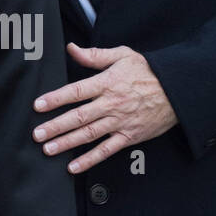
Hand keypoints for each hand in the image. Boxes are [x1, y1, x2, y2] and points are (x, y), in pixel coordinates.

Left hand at [32, 43, 176, 173]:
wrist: (177, 91)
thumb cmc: (149, 72)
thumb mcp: (123, 55)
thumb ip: (95, 55)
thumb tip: (72, 49)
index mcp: (107, 83)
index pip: (76, 91)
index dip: (56, 98)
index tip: (38, 105)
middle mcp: (111, 104)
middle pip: (78, 117)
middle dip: (56, 126)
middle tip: (37, 134)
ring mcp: (120, 122)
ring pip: (89, 134)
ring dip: (67, 143)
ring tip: (49, 149)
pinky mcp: (129, 137)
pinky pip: (106, 150)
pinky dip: (90, 160)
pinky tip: (74, 166)